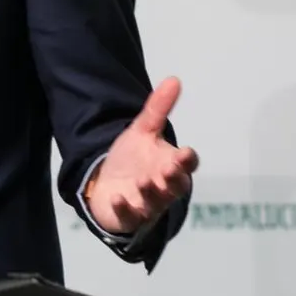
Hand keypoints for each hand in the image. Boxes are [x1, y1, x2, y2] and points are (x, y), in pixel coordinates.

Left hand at [85, 76, 197, 234]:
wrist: (107, 183)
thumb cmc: (132, 159)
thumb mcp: (142, 131)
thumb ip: (158, 109)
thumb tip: (174, 78)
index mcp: (171, 165)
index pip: (187, 164)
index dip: (187, 160)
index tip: (185, 152)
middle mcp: (164, 187)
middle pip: (176, 187)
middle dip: (174, 179)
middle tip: (168, 168)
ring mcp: (148, 204)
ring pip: (156, 203)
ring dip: (151, 193)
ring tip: (144, 181)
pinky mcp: (129, 217)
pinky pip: (130, 217)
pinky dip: (125, 209)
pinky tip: (118, 198)